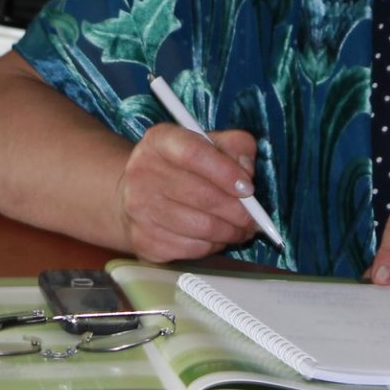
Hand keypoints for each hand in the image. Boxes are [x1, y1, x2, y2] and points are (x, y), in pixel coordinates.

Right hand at [115, 122, 259, 262]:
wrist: (135, 195)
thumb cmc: (180, 167)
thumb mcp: (207, 144)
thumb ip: (234, 146)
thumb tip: (247, 171)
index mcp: (160, 141)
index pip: (194, 154)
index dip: (226, 172)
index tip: (248, 188)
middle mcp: (142, 172)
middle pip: (201, 196)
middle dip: (238, 211)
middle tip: (254, 218)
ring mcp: (139, 209)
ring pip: (200, 227)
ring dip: (230, 232)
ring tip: (241, 229)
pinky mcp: (144, 240)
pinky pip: (192, 248)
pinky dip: (213, 246)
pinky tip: (217, 237)